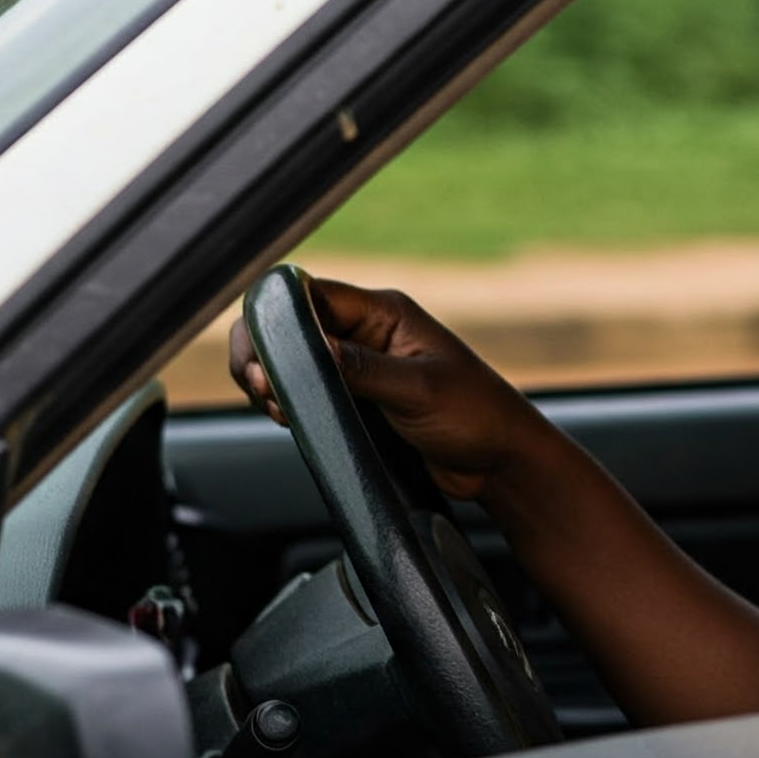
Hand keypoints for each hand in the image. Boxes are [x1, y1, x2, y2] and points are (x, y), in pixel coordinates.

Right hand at [228, 278, 541, 500]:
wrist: (499, 463)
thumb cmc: (477, 416)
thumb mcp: (418, 390)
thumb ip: (362, 370)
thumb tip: (310, 349)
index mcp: (385, 312)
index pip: (310, 294)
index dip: (275, 318)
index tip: (259, 355)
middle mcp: (367, 332)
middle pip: (291, 326)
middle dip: (264, 353)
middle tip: (259, 386)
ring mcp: (359, 367)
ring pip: (293, 362)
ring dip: (272, 380)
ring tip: (273, 405)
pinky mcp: (356, 399)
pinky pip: (307, 392)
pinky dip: (287, 401)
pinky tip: (287, 416)